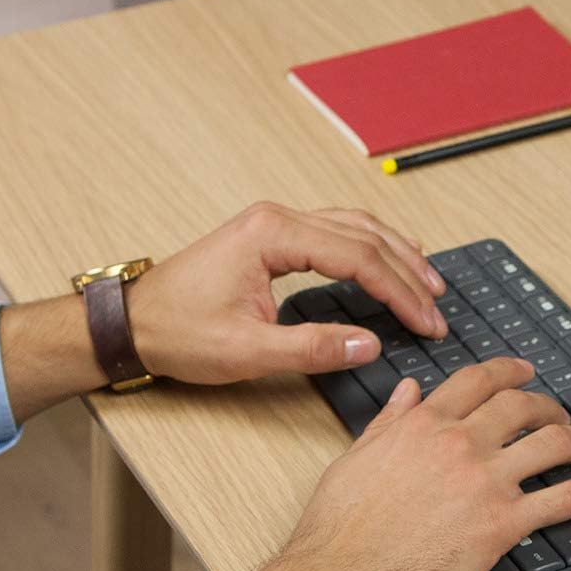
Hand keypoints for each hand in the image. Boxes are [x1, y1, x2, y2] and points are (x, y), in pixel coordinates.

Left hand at [126, 201, 447, 382]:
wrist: (132, 322)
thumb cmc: (179, 332)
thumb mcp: (247, 352)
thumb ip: (312, 348)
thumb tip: (369, 345)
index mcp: (273, 236)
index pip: (358, 258)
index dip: (400, 292)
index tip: (426, 322)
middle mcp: (277, 219)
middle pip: (364, 235)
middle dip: (408, 273)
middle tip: (438, 309)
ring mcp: (275, 223)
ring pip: (355, 226)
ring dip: (396, 253)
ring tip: (429, 282)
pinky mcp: (273, 236)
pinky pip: (337, 231)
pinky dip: (372, 247)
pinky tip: (391, 260)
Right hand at [225, 358, 570, 570]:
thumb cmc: (339, 530)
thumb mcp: (356, 459)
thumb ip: (390, 423)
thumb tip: (409, 392)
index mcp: (423, 424)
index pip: (478, 382)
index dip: (509, 372)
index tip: (525, 373)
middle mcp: (459, 443)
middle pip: (522, 406)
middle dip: (549, 406)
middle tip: (562, 414)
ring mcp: (486, 480)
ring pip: (552, 443)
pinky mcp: (504, 522)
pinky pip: (568, 497)